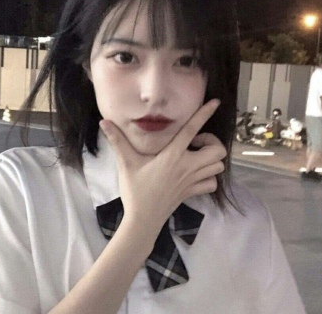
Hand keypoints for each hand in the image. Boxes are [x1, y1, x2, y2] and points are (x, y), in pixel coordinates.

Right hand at [99, 99, 225, 236]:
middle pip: (218, 151)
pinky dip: (209, 177)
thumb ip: (117, 141)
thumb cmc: (135, 189)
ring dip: (212, 158)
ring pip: (218, 166)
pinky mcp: (193, 192)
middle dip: (212, 142)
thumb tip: (103, 122)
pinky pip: (212, 183)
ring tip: (196, 156)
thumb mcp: (126, 163)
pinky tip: (196, 174)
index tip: (215, 102)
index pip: (193, 130)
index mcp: (172, 155)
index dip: (204, 113)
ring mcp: (192, 181)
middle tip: (196, 143)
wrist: (143, 219)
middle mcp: (187, 166)